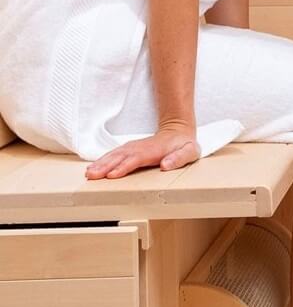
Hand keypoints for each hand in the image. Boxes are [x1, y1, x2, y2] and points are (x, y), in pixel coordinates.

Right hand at [85, 121, 199, 179]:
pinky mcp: (130, 149)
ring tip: (89, 173)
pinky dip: (103, 160)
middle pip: (121, 157)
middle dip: (106, 166)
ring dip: (101, 164)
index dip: (124, 166)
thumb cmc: (184, 145)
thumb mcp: (189, 151)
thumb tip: (165, 165)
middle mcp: (140, 148)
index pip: (136, 159)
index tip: (112, 175)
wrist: (178, 130)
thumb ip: (179, 158)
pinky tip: (94, 167)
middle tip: (92, 176)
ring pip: (115, 155)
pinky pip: (114, 154)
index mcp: (154, 150)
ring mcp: (134, 147)